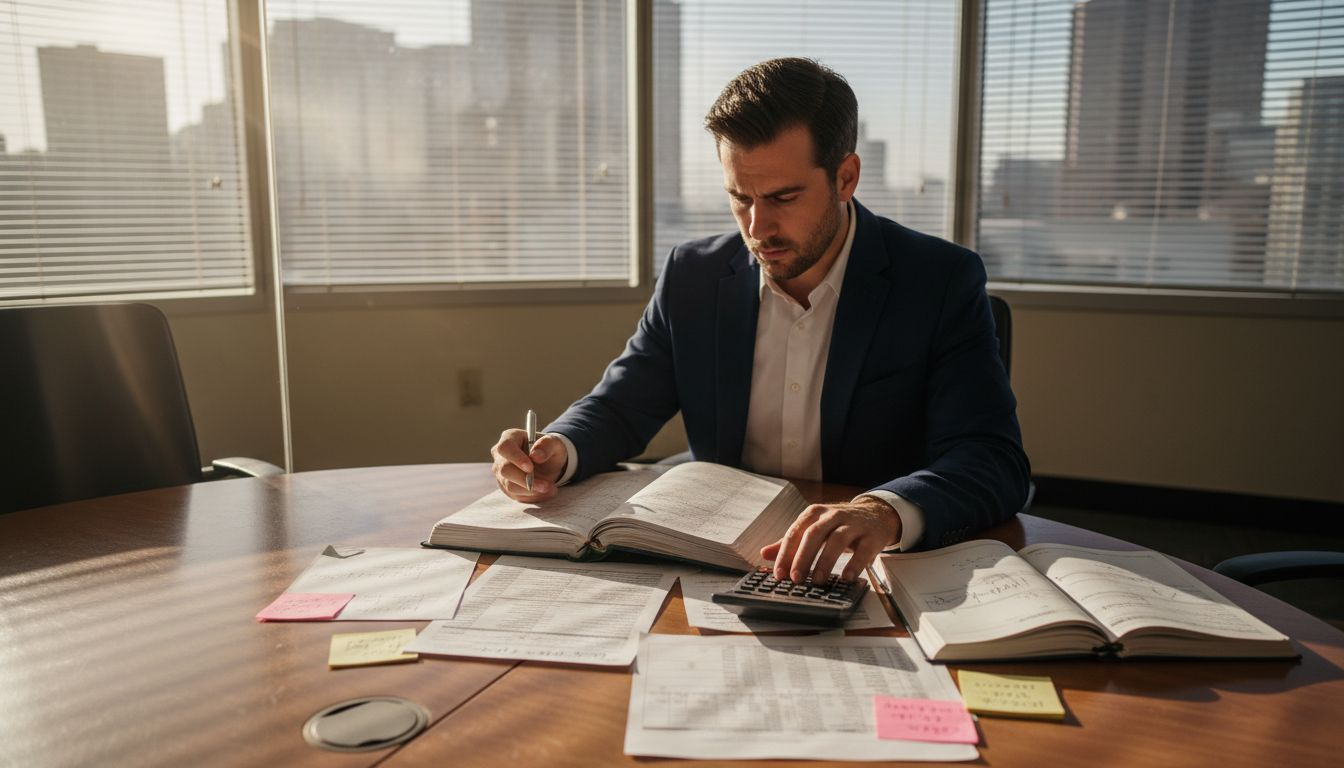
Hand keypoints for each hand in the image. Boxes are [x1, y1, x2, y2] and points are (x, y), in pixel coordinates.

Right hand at [490, 429, 568, 501]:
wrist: (549, 464)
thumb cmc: (549, 450)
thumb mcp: (555, 443)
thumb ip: (547, 445)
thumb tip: (536, 456)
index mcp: (510, 438)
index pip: (505, 447)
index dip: (516, 458)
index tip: (530, 468)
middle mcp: (501, 455)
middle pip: (505, 469)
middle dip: (525, 480)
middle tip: (545, 485)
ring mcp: (500, 472)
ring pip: (510, 485)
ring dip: (531, 490)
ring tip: (550, 488)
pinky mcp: (505, 487)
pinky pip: (516, 495)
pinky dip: (532, 496)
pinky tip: (544, 492)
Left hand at [759, 496, 900, 582]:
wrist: (875, 514)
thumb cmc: (839, 525)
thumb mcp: (814, 528)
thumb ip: (791, 542)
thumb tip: (764, 554)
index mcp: (814, 513)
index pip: (795, 532)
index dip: (785, 553)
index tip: (779, 574)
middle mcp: (832, 515)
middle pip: (814, 534)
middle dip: (803, 557)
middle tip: (796, 579)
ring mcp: (853, 524)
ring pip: (837, 540)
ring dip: (826, 561)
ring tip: (818, 581)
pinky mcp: (871, 536)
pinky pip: (863, 550)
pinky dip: (855, 564)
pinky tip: (846, 578)